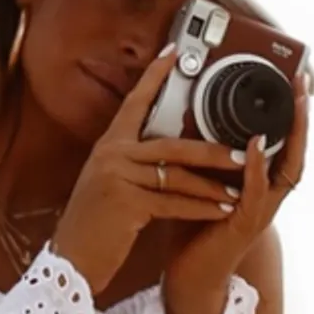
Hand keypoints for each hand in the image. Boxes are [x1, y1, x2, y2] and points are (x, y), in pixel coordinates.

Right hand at [50, 46, 279, 294]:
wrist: (72, 260)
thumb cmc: (93, 226)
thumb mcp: (107, 184)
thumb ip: (131, 164)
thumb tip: (165, 153)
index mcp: (108, 146)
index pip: (134, 103)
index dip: (154, 77)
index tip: (174, 53)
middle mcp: (111, 155)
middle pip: (172, 144)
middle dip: (211, 151)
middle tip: (241, 153)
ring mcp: (117, 177)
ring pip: (177, 176)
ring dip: (212, 186)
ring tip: (238, 191)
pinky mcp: (126, 203)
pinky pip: (174, 203)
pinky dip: (201, 208)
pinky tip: (220, 211)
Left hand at [161, 63, 309, 308]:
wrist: (187, 274)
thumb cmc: (192, 227)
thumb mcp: (202, 180)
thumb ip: (206, 153)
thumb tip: (189, 111)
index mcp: (260, 182)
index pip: (284, 143)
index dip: (292, 115)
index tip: (292, 81)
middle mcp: (268, 194)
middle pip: (297, 151)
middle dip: (302, 118)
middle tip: (302, 84)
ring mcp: (261, 210)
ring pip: (288, 169)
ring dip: (293, 136)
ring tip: (295, 104)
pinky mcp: (246, 224)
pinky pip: (257, 191)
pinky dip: (257, 166)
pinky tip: (255, 145)